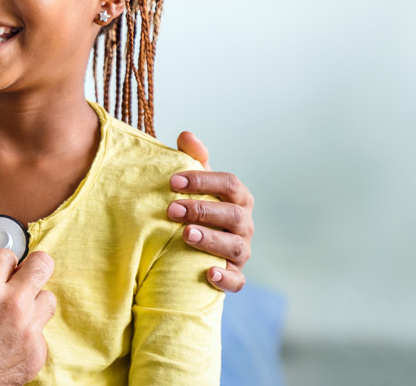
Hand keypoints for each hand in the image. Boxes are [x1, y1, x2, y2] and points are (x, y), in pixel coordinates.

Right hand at [0, 249, 56, 385]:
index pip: (8, 255)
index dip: (2, 263)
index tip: (2, 269)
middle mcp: (10, 303)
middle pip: (42, 265)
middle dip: (33, 267)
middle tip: (26, 274)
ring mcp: (27, 329)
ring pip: (48, 299)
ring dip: (34, 302)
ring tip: (17, 314)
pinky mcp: (36, 353)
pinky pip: (41, 333)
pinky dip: (28, 335)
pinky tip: (9, 343)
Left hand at [168, 131, 253, 292]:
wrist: (196, 247)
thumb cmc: (198, 208)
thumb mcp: (195, 184)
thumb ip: (192, 159)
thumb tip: (186, 135)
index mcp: (237, 197)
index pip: (228, 184)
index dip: (203, 181)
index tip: (173, 181)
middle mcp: (244, 223)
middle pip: (233, 214)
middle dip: (202, 211)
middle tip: (171, 210)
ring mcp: (241, 250)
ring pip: (235, 246)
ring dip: (212, 240)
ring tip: (186, 235)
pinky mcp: (235, 275)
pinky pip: (237, 280)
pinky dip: (225, 278)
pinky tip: (208, 272)